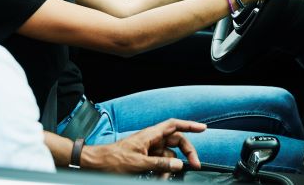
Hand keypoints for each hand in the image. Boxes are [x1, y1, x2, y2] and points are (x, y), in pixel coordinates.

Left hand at [84, 118, 206, 173]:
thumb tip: (178, 165)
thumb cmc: (114, 159)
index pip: (173, 125)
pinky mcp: (146, 158)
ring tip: (163, 178)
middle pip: (176, 141)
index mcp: (150, 135)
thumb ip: (160, 164)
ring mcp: (149, 149)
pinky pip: (161, 163)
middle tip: (194, 165)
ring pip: (169, 156)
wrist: (99, 164)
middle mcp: (152, 139)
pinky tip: (158, 178)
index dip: (189, 125)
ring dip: (170, 167)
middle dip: (187, 153)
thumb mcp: (139, 163)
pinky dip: (163, 171)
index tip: (203, 128)